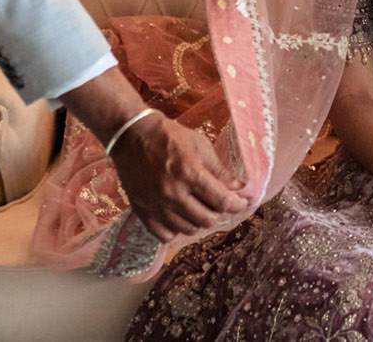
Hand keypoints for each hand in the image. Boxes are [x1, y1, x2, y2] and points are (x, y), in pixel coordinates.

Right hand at [109, 111, 249, 241]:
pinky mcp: (142, 212)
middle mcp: (173, 193)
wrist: (131, 135)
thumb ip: (219, 170)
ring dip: (199, 221)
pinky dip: (177, 230)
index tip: (241, 203)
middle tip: (220, 204)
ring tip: (201, 209)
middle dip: (219, 213)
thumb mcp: (199, 145)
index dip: (237, 205)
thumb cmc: (168, 136)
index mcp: (190, 173)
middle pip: (206, 219)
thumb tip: (238, 187)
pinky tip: (180, 217)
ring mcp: (156, 205)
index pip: (221, 201)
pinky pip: (165, 235)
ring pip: (188, 230)